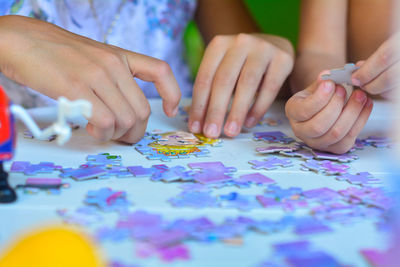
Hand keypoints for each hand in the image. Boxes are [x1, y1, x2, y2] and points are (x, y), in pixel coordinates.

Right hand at [0, 15, 179, 142]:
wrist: (20, 40)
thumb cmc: (55, 53)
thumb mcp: (94, 57)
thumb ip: (112, 78)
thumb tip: (123, 111)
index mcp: (120, 56)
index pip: (160, 71)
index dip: (172, 94)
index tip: (171, 110)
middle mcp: (113, 65)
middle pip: (142, 110)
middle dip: (135, 132)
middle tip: (120, 136)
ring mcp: (97, 76)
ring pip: (127, 119)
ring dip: (117, 135)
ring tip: (102, 132)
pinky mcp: (77, 88)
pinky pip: (105, 122)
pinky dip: (103, 133)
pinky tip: (91, 129)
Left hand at [189, 33, 293, 137]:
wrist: (274, 45)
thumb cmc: (242, 64)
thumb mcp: (224, 68)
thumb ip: (212, 90)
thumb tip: (199, 124)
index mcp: (218, 44)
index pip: (204, 78)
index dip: (199, 105)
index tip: (195, 127)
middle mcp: (240, 42)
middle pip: (224, 81)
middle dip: (216, 110)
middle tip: (211, 133)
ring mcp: (263, 48)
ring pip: (247, 84)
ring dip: (237, 112)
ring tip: (230, 132)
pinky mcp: (283, 59)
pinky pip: (270, 88)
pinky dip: (258, 108)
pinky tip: (249, 123)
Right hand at [285, 72, 372, 153]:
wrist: (323, 106)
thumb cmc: (319, 93)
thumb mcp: (316, 85)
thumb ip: (321, 81)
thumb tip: (326, 76)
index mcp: (293, 112)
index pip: (304, 111)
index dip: (320, 98)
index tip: (331, 83)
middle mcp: (300, 131)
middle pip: (318, 126)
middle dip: (336, 106)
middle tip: (345, 89)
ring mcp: (317, 142)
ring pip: (335, 134)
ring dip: (351, 113)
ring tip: (360, 95)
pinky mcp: (334, 148)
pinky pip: (348, 139)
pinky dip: (360, 120)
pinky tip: (366, 105)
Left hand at [351, 32, 399, 97]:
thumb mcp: (395, 42)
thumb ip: (379, 55)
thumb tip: (359, 67)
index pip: (383, 58)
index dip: (366, 71)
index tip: (355, 78)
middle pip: (389, 77)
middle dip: (371, 84)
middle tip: (361, 85)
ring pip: (395, 89)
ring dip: (380, 91)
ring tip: (371, 86)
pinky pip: (399, 94)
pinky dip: (391, 94)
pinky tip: (386, 89)